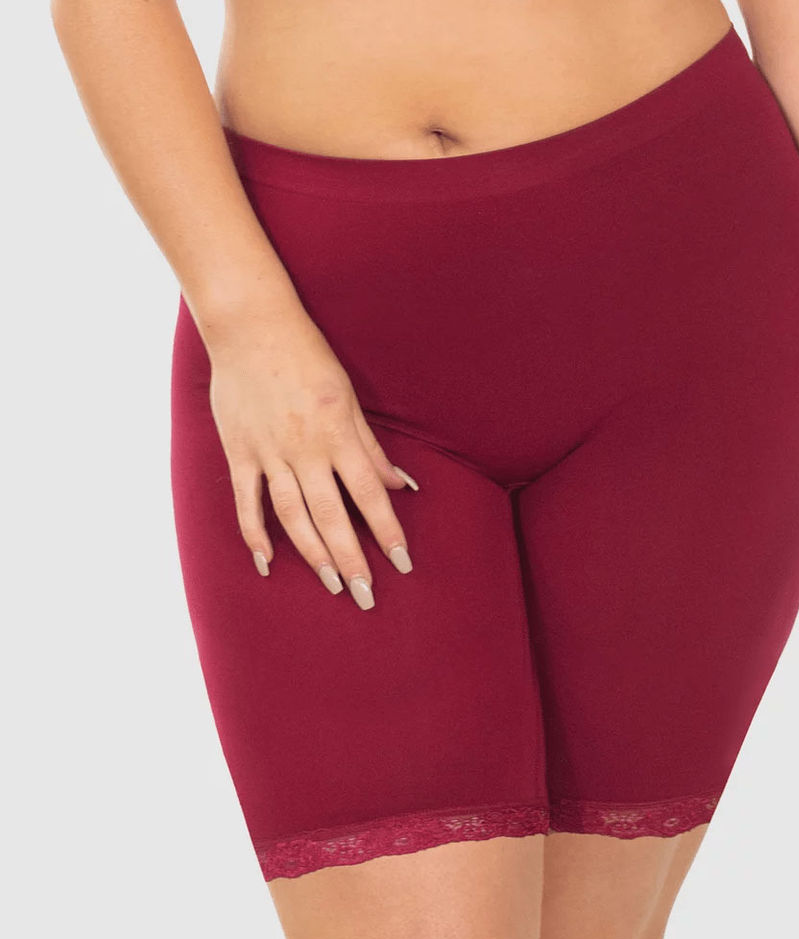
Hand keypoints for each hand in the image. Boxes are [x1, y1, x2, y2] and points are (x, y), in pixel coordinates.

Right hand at [202, 292, 417, 609]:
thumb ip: (370, 447)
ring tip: (333, 585)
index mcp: (338, 433)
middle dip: (352, 558)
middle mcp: (305, 449)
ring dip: (313, 554)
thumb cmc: (308, 358)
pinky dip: (255, 534)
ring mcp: (269, 453)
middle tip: (366, 595)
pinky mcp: (239, 453)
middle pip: (332, 515)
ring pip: (292, 516)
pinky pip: (247, 501)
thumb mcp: (348, 398)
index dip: (387, 531)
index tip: (402, 564)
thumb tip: (400, 486)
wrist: (251, 327)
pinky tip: (267, 563)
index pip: (369, 494)